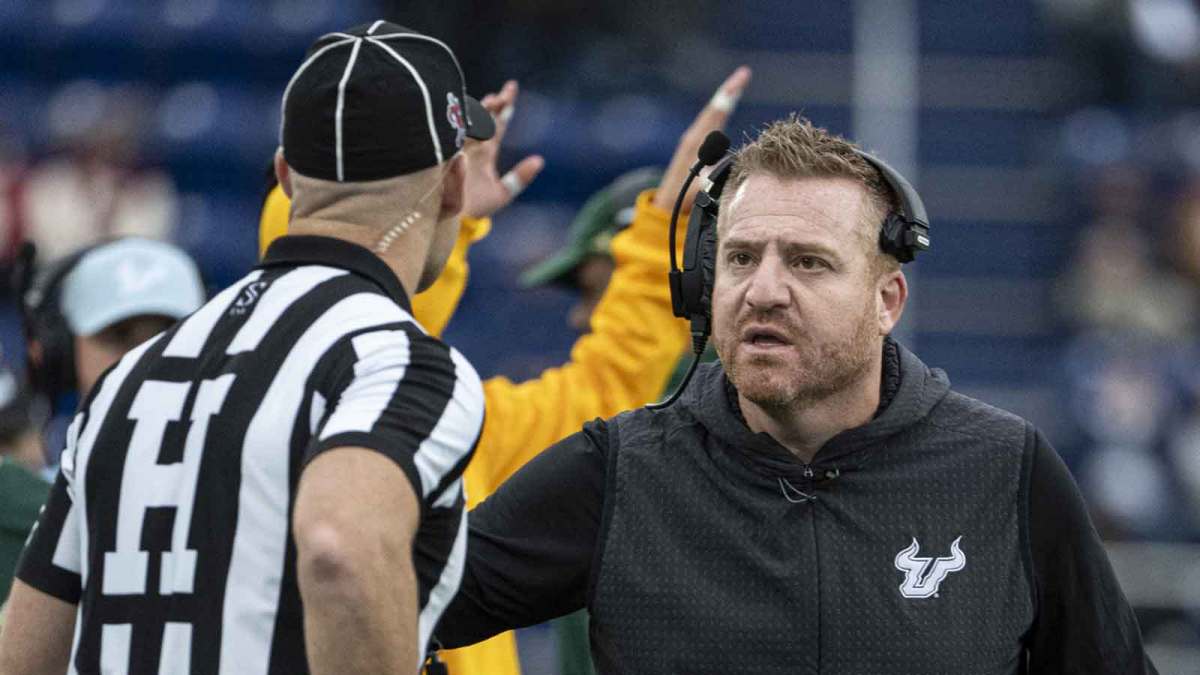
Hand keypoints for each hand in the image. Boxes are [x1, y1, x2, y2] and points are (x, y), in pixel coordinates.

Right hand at [461, 80, 544, 218]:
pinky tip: (466, 113)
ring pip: (468, 124)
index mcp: (485, 153)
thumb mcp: (502, 193)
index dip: (505, 107)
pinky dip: (459, 125)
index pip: (496, 125)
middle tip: (503, 93)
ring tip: (491, 101)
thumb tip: (539, 160)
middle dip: (492, 105)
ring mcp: (456, 149)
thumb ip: (520, 177)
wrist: (453, 223)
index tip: (511, 86)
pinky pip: (452, 137)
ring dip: (479, 113)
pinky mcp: (444, 157)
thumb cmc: (475, 207)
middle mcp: (471, 146)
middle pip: (483, 119)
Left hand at [651, 66, 751, 213]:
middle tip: (744, 73)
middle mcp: (693, 137)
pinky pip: (711, 122)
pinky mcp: (695, 146)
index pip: (715, 113)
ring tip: (739, 82)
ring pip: (712, 114)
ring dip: (726, 98)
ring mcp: (693, 140)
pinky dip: (721, 111)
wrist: (666, 204)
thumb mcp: (698, 189)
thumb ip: (712, 178)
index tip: (742, 79)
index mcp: (695, 143)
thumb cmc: (683, 198)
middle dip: (729, 90)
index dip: (729, 96)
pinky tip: (728, 103)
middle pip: (714, 108)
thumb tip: (730, 165)